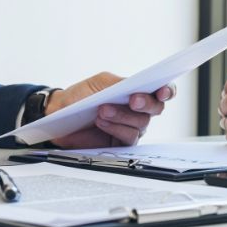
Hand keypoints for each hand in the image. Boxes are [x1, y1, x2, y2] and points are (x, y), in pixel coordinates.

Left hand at [43, 72, 175, 147]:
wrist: (60, 113)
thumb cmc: (81, 96)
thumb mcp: (101, 83)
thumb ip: (122, 83)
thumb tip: (138, 85)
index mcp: (137, 92)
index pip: (161, 91)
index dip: (167, 91)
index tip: (162, 91)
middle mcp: (138, 110)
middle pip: (156, 108)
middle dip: (146, 103)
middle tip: (133, 100)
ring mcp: (131, 127)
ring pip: (141, 123)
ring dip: (122, 116)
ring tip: (102, 110)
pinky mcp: (121, 143)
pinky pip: (128, 137)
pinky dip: (115, 128)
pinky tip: (101, 121)